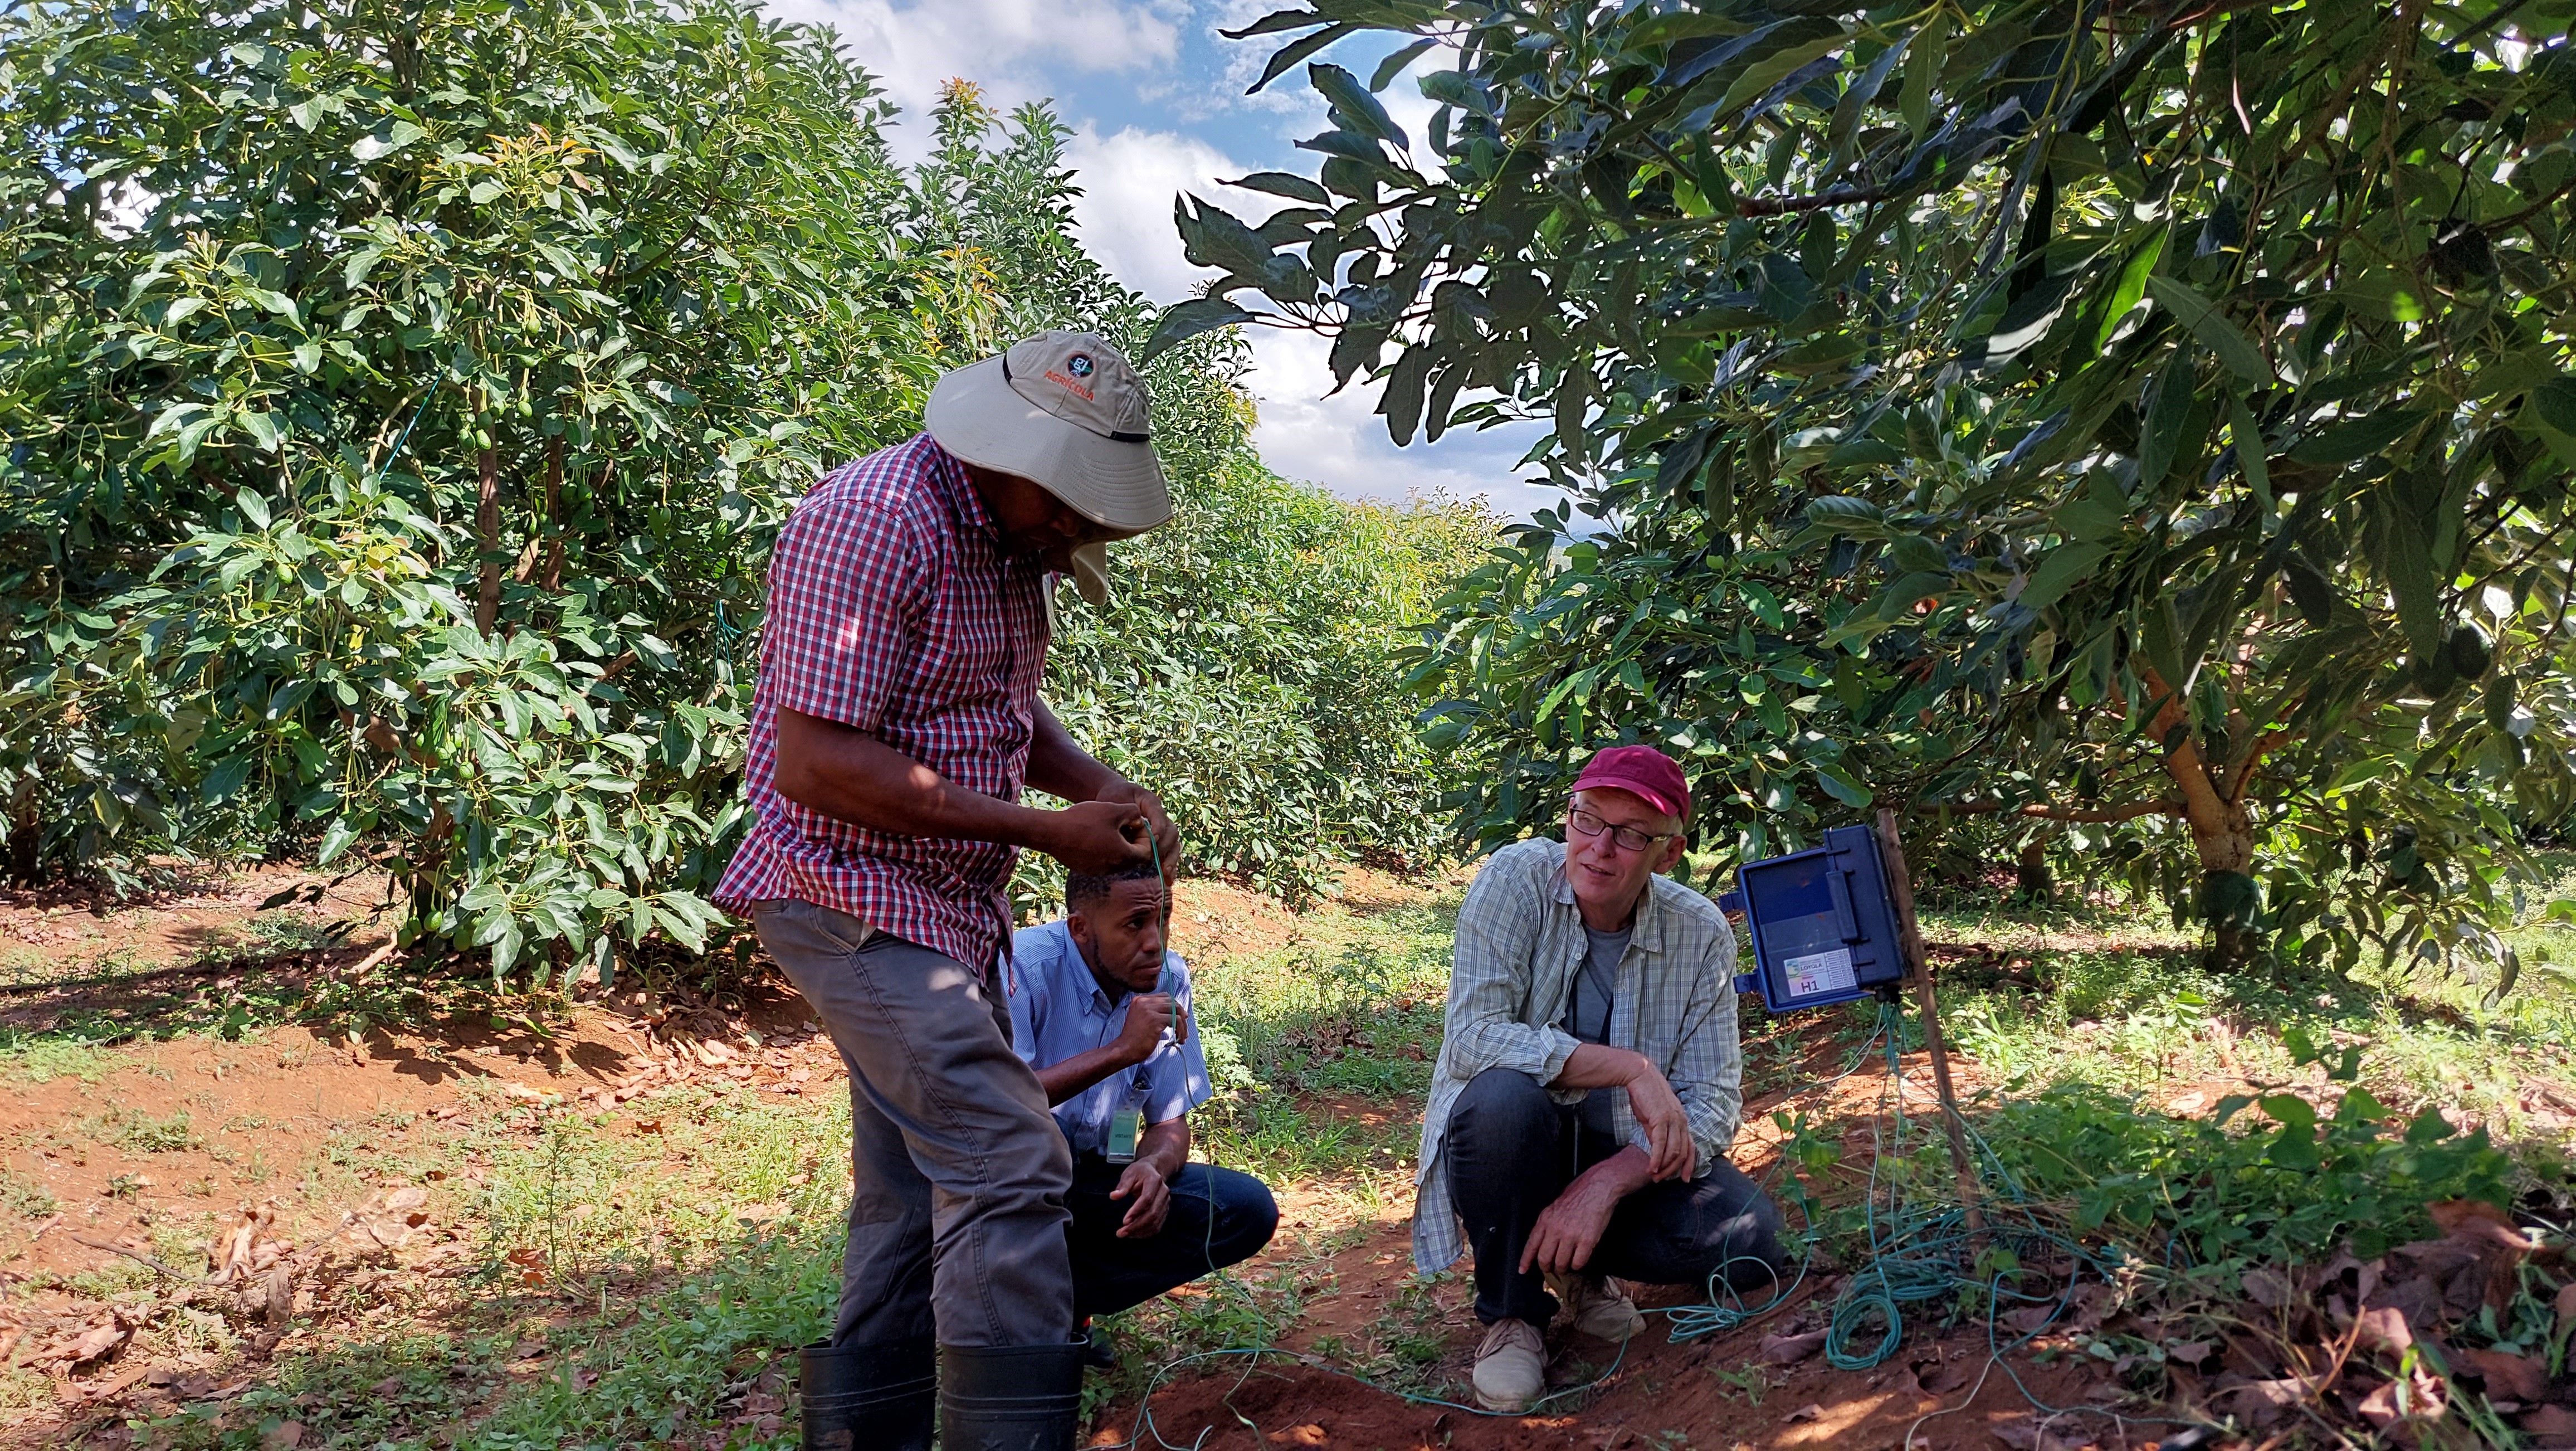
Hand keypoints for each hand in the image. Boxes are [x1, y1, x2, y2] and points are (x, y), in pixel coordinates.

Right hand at [1041, 799, 1150, 874]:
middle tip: (1123, 825)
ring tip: (1107, 828)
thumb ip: (1133, 813)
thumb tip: (1139, 820)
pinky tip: (1093, 834)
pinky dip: (1103, 850)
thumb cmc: (1084, 820)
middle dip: (1132, 841)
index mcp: (1123, 856)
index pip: (1146, 852)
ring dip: (1117, 845)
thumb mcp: (1114, 809)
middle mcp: (1113, 868)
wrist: (1051, 833)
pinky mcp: (1085, 869)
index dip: (1145, 837)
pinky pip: (1101, 861)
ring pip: (1116, 859)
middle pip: (1132, 858)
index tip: (1135, 824)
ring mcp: (1098, 871)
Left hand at [1094, 781, 1177, 882]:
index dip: (1159, 827)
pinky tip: (1167, 880)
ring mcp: (1161, 829)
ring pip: (1174, 844)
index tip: (1153, 838)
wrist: (1115, 797)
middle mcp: (1160, 817)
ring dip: (1171, 859)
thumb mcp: (1116, 799)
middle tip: (1155, 858)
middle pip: (1172, 832)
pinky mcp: (1158, 841)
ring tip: (1166, 873)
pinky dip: (1170, 866)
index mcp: (1151, 803)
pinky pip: (1169, 853)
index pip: (1159, 815)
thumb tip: (1133, 826)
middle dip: (1165, 847)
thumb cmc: (1114, 798)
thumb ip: (1124, 810)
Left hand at [1111, 1160, 1170, 1238]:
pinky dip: (1146, 1233)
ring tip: (1125, 1234)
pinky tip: (1134, 1234)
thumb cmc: (1139, 1172)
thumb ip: (1122, 1186)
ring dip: (1140, 1231)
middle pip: (1153, 1213)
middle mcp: (1163, 1193)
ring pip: (1156, 1222)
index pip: (1147, 1199)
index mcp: (1155, 1181)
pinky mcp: (1165, 1211)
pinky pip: (1158, 1226)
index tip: (1124, 1221)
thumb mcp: (1129, 1174)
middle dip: (1137, 1225)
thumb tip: (1113, 1196)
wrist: (1154, 1171)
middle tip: (1121, 1233)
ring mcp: (1166, 1203)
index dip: (1136, 1211)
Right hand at [1112, 993, 1182, 1065]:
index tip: (1181, 1018)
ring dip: (1183, 1025)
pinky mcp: (1155, 1019)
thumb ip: (1154, 1012)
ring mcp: (1149, 1009)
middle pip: (1172, 1002)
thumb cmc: (1134, 1039)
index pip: (1164, 996)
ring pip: (1176, 1010)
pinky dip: (1181, 1030)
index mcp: (1139, 1000)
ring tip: (1182, 1037)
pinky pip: (1176, 1020)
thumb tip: (1177, 1012)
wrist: (1124, 1050)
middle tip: (1183, 1029)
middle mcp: (1144, 1001)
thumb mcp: (1142, 1019)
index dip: (1174, 1006)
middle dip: (1181, 1015)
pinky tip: (1179, 1039)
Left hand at [1519, 1174, 1620, 1275]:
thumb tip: (1544, 1239)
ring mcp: (1571, 1236)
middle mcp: (1555, 1229)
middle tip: (1551, 1269)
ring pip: (1561, 1263)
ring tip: (1567, 1266)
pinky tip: (1579, 1261)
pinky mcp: (1587, 1240)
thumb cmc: (1578, 1193)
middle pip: (1544, 1258)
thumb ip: (1548, 1222)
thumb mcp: (1555, 1206)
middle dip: (1547, 1267)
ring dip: (1563, 1268)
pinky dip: (1577, 1265)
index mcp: (1545, 1219)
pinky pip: (1578, 1262)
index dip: (1526, 1260)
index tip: (1522, 1270)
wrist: (1598, 1187)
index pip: (1531, 1244)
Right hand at [1622, 1062, 1697, 1181]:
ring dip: (1663, 1167)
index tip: (1684, 1178)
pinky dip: (1656, 1158)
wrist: (1638, 1075)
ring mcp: (1673, 1119)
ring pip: (1673, 1151)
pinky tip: (1651, 1167)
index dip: (1689, 1165)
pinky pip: (1661, 1144)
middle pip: (1683, 1153)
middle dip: (1673, 1170)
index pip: (1690, 1147)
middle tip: (1660, 1180)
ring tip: (1654, 1175)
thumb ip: (1657, 1132)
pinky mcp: (1661, 1118)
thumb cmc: (1644, 1094)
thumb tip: (1656, 1149)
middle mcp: (1681, 1121)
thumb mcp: (1654, 1116)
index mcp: (1681, 1120)